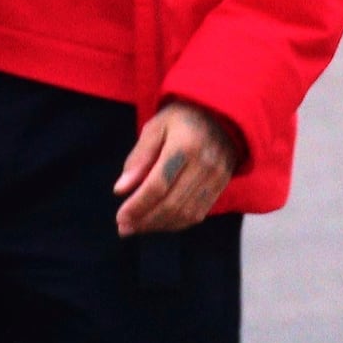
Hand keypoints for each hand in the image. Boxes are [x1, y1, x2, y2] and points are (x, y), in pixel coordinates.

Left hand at [115, 99, 244, 235]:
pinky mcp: (221, 187)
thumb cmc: (182, 118)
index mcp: (185, 146)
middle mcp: (204, 165)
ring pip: (185, 214)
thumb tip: (121, 190)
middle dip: (145, 220)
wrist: (222, 115)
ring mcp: (216, 178)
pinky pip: (198, 214)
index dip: (138, 205)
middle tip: (124, 228)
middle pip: (172, 203)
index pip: (158, 185)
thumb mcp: (155, 127)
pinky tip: (158, 223)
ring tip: (137, 227)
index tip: (120, 217)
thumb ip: (138, 158)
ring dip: (159, 225)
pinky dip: (176, 223)